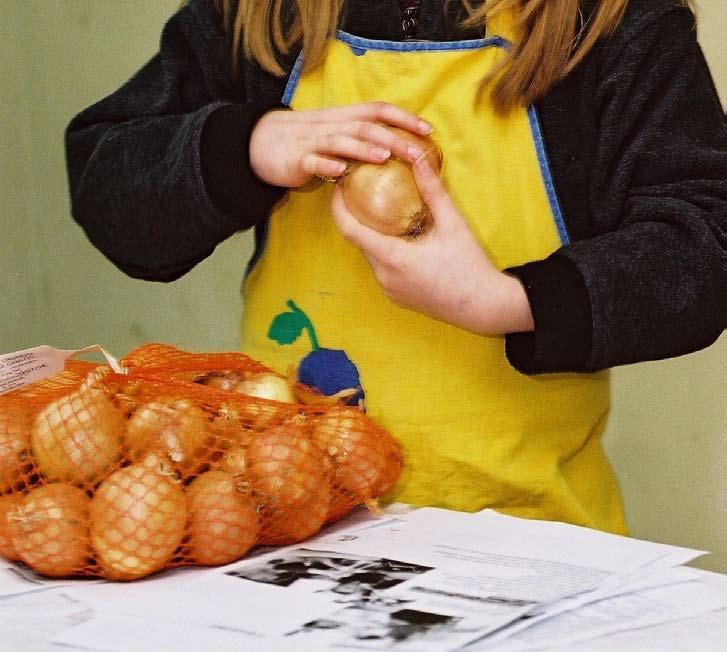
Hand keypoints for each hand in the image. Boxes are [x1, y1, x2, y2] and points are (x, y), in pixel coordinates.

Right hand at [250, 102, 432, 187]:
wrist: (261, 143)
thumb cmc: (306, 142)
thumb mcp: (337, 136)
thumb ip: (362, 140)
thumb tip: (398, 149)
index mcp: (345, 118)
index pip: (378, 111)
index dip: (403, 118)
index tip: (428, 130)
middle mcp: (332, 126)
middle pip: (366, 127)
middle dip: (393, 137)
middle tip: (417, 152)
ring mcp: (314, 142)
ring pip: (342, 140)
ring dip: (364, 148)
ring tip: (385, 156)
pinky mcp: (297, 159)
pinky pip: (313, 161)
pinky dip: (327, 165)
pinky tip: (340, 171)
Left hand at [330, 157, 534, 335]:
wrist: (483, 306)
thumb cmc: (469, 266)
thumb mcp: (453, 224)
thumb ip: (433, 191)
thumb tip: (418, 158)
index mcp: (393, 258)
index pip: (351, 230)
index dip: (339, 207)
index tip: (339, 187)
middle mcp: (384, 276)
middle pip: (360, 242)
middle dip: (356, 217)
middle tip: (361, 191)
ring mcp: (389, 289)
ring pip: (371, 256)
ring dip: (372, 235)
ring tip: (381, 211)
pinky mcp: (396, 296)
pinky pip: (382, 269)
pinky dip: (384, 251)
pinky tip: (400, 238)